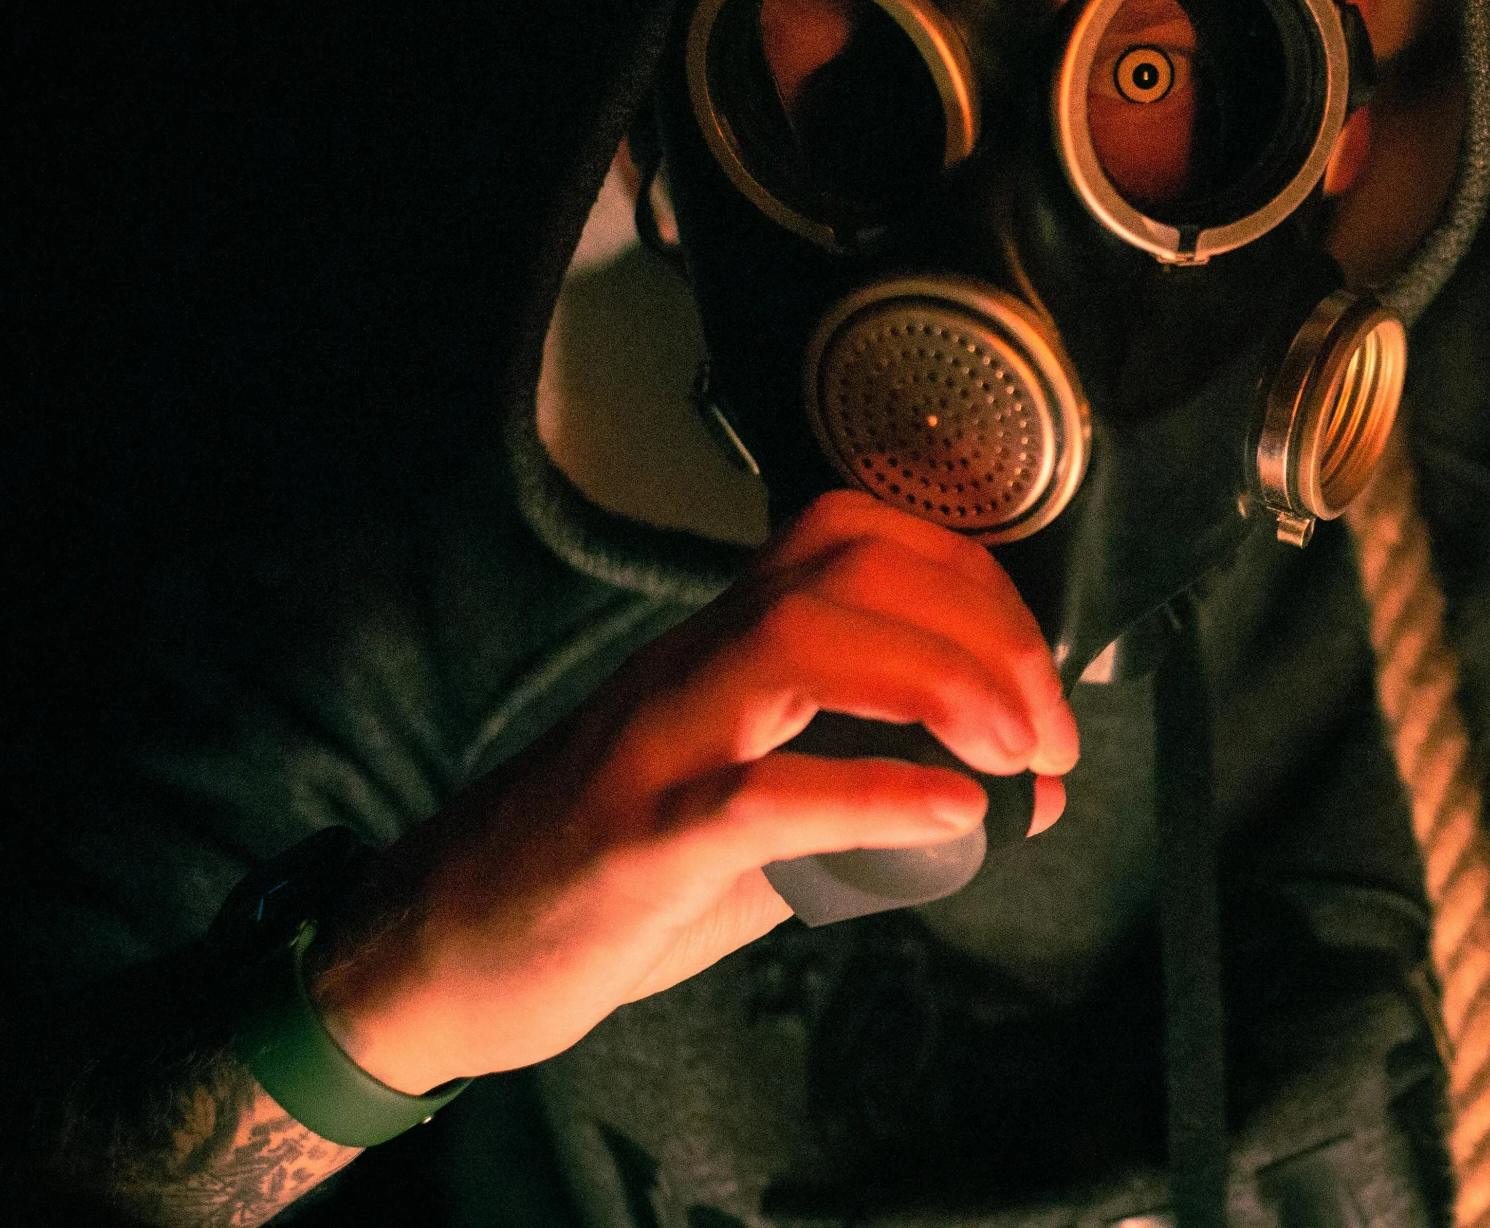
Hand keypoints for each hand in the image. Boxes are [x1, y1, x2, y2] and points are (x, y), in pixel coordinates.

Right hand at [303, 491, 1076, 1093]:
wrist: (437, 948)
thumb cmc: (602, 875)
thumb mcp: (752, 824)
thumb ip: (863, 801)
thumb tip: (1000, 804)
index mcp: (723, 651)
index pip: (860, 539)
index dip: (976, 585)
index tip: (1042, 677)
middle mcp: (691, 670)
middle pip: (846, 564)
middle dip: (982, 628)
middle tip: (1052, 732)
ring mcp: (656, 749)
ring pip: (796, 641)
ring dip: (937, 683)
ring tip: (1016, 757)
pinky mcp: (631, 845)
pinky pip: (753, 797)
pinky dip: (869, 794)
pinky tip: (950, 816)